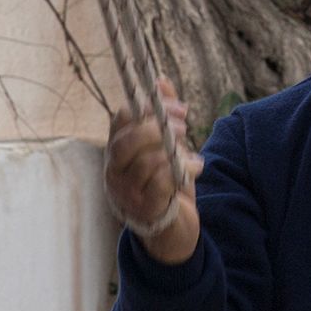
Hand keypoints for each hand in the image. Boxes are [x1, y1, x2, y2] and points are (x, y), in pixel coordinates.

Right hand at [105, 77, 203, 264]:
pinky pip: (161, 183)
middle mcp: (115, 170)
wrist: (169, 230)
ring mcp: (127, 192)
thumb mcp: (165, 145)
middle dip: (158, 129)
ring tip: (190, 156)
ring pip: (147, 162)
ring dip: (175, 154)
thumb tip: (160, 80)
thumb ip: (163, 113)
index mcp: (117, 150)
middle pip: (126, 141)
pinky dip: (182, 172)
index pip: (121, 119)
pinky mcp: (145, 209)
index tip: (179, 108)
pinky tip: (195, 169)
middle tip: (184, 128)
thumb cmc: (164, 182)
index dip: (150, 107)